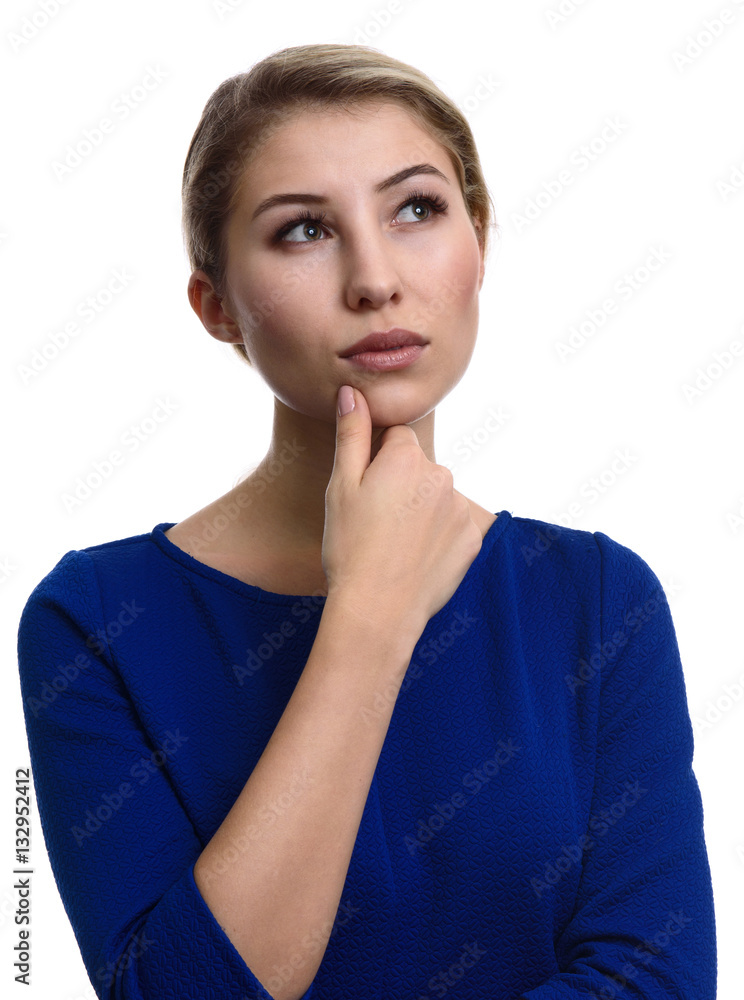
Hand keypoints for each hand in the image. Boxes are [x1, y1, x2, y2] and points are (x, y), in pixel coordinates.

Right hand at [322, 385, 482, 632]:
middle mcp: (442, 475)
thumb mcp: (341, 486)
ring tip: (395, 544)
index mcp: (407, 457)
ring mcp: (462, 508)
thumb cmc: (350, 547)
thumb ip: (351, 434)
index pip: (397, 437)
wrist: (378, 610)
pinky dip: (438, 536)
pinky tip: (416, 557)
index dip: (378, 461)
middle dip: (402, 484)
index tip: (367, 492)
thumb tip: (352, 391)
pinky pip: (453, 525)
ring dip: (421, 510)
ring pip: (437, 496)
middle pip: (420, 466)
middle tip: (377, 522)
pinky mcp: (473, 538)